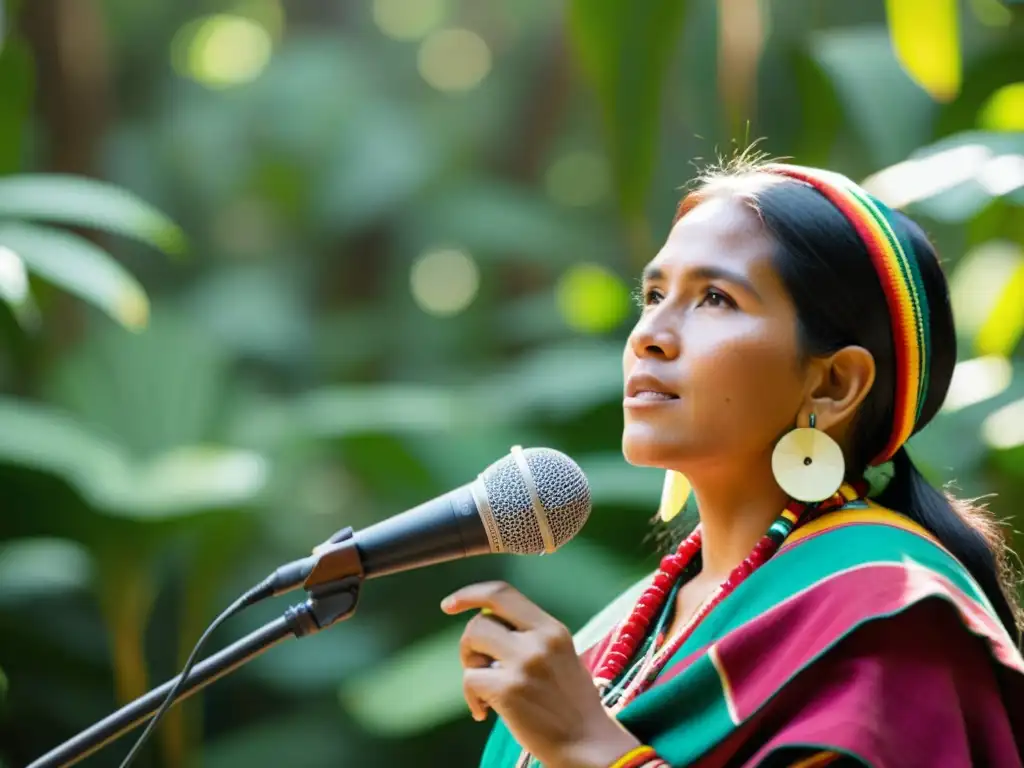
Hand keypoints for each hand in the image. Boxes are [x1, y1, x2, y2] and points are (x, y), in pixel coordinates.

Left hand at [442, 581, 640, 767]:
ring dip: (470, 666)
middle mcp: (539, 640)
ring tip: (487, 688)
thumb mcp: (560, 655)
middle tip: (480, 668)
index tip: (450, 604)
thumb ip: (530, 637)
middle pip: (480, 620)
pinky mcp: (509, 690)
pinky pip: (470, 680)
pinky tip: (484, 712)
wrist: (588, 743)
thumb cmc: (571, 704)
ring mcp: (524, 664)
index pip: (502, 593)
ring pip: (471, 642)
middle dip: (470, 644)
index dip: (470, 594)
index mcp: (552, 628)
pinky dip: (471, 697)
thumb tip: (488, 626)